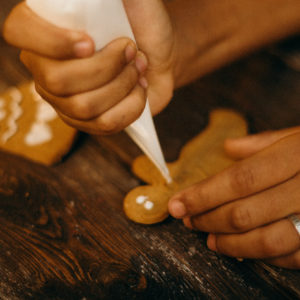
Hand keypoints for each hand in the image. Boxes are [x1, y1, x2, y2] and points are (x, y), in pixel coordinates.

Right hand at [3, 1, 175, 134]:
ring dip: (123, 85)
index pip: (19, 32)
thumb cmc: (143, 25)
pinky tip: (139, 89)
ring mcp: (64, 100)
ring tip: (139, 69)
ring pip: (84, 107)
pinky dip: (131, 106)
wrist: (161, 57)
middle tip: (132, 51)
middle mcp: (46, 68)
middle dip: (107, 66)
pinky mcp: (87, 122)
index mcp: (45, 29)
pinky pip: (105, 124)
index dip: (52, 42)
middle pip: (58, 81)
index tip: (90, 42)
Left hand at [168, 127, 299, 268]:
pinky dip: (262, 256)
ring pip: (266, 240)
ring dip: (230, 243)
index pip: (238, 179)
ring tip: (208, 239)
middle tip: (187, 219)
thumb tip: (228, 147)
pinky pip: (292, 257)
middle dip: (208, 219)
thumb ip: (264, 142)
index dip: (203, 194)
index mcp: (297, 154)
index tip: (176, 204)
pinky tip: (241, 249)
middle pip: (245, 211)